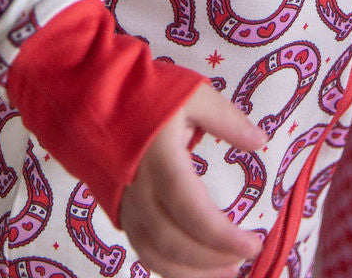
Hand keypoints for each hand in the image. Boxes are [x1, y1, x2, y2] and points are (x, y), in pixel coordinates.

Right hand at [118, 82, 266, 277]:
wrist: (92, 94)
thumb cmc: (146, 92)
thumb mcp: (192, 94)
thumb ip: (226, 120)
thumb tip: (260, 141)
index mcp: (161, 161)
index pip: (193, 212)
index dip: (223, 236)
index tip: (254, 243)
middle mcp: (139, 190)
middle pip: (173, 242)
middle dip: (211, 260)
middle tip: (245, 259)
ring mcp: (125, 204)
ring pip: (154, 254)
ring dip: (190, 273)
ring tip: (225, 272)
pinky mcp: (118, 211)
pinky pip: (141, 248)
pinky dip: (168, 266)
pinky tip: (192, 267)